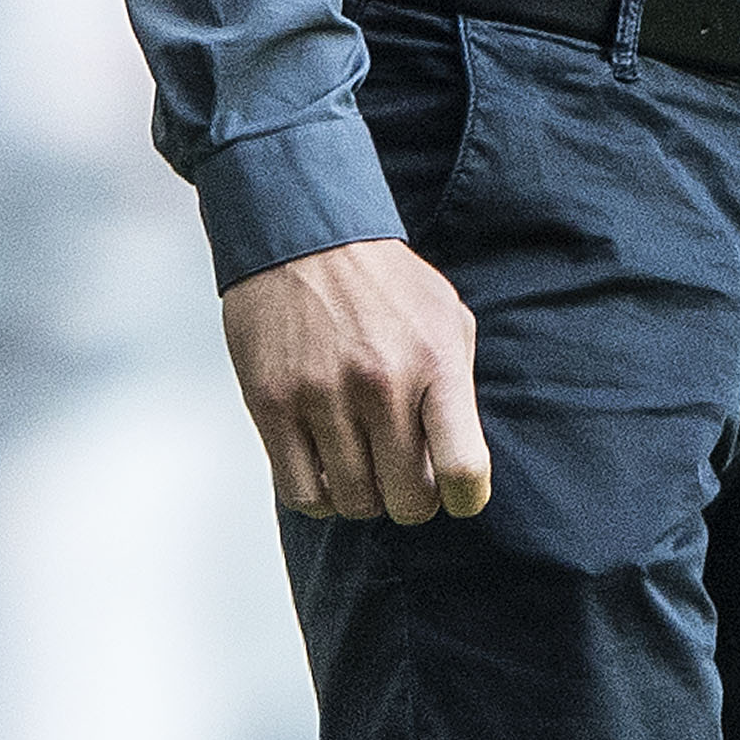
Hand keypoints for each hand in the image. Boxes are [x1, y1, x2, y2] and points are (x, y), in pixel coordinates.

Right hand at [220, 238, 491, 522]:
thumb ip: (459, 386)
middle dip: (412, 500)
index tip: (459, 498)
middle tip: (405, 479)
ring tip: (365, 466)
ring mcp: (321, 396)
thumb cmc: (383, 283)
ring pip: (353, 503)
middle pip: (407, 501)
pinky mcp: (272, 406)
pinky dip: (319, 496)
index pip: (463, 467)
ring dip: (365, 497)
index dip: (466, 500)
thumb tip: (462, 462)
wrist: (303, 237)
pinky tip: (328, 469)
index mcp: (434, 360)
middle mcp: (380, 383)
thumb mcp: (445, 315)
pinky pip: (301, 493)